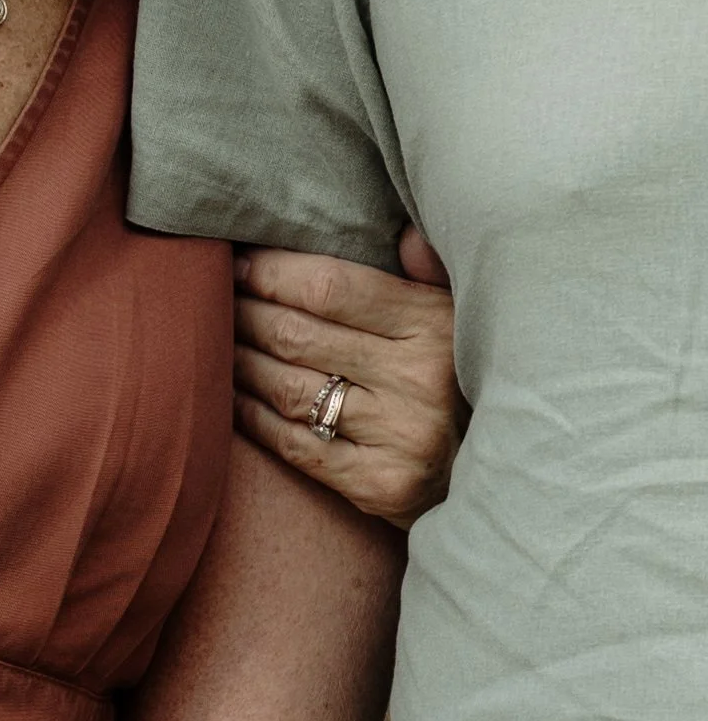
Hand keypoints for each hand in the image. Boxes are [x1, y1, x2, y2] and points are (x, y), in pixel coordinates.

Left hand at [232, 225, 463, 527]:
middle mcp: (416, 382)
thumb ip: (433, 272)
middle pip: (301, 336)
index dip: (274, 273)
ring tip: (217, 341)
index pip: (332, 288)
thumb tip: (404, 235)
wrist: (505, 476)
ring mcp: (396, 438)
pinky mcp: (376, 486)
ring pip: (290, 390)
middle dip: (247, 312)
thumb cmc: (469, 384)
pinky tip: (232, 396)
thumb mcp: (466, 319)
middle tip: (215, 298)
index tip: (240, 263)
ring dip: (242, 362)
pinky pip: (295, 446)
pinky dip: (254, 418)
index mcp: (434, 326)